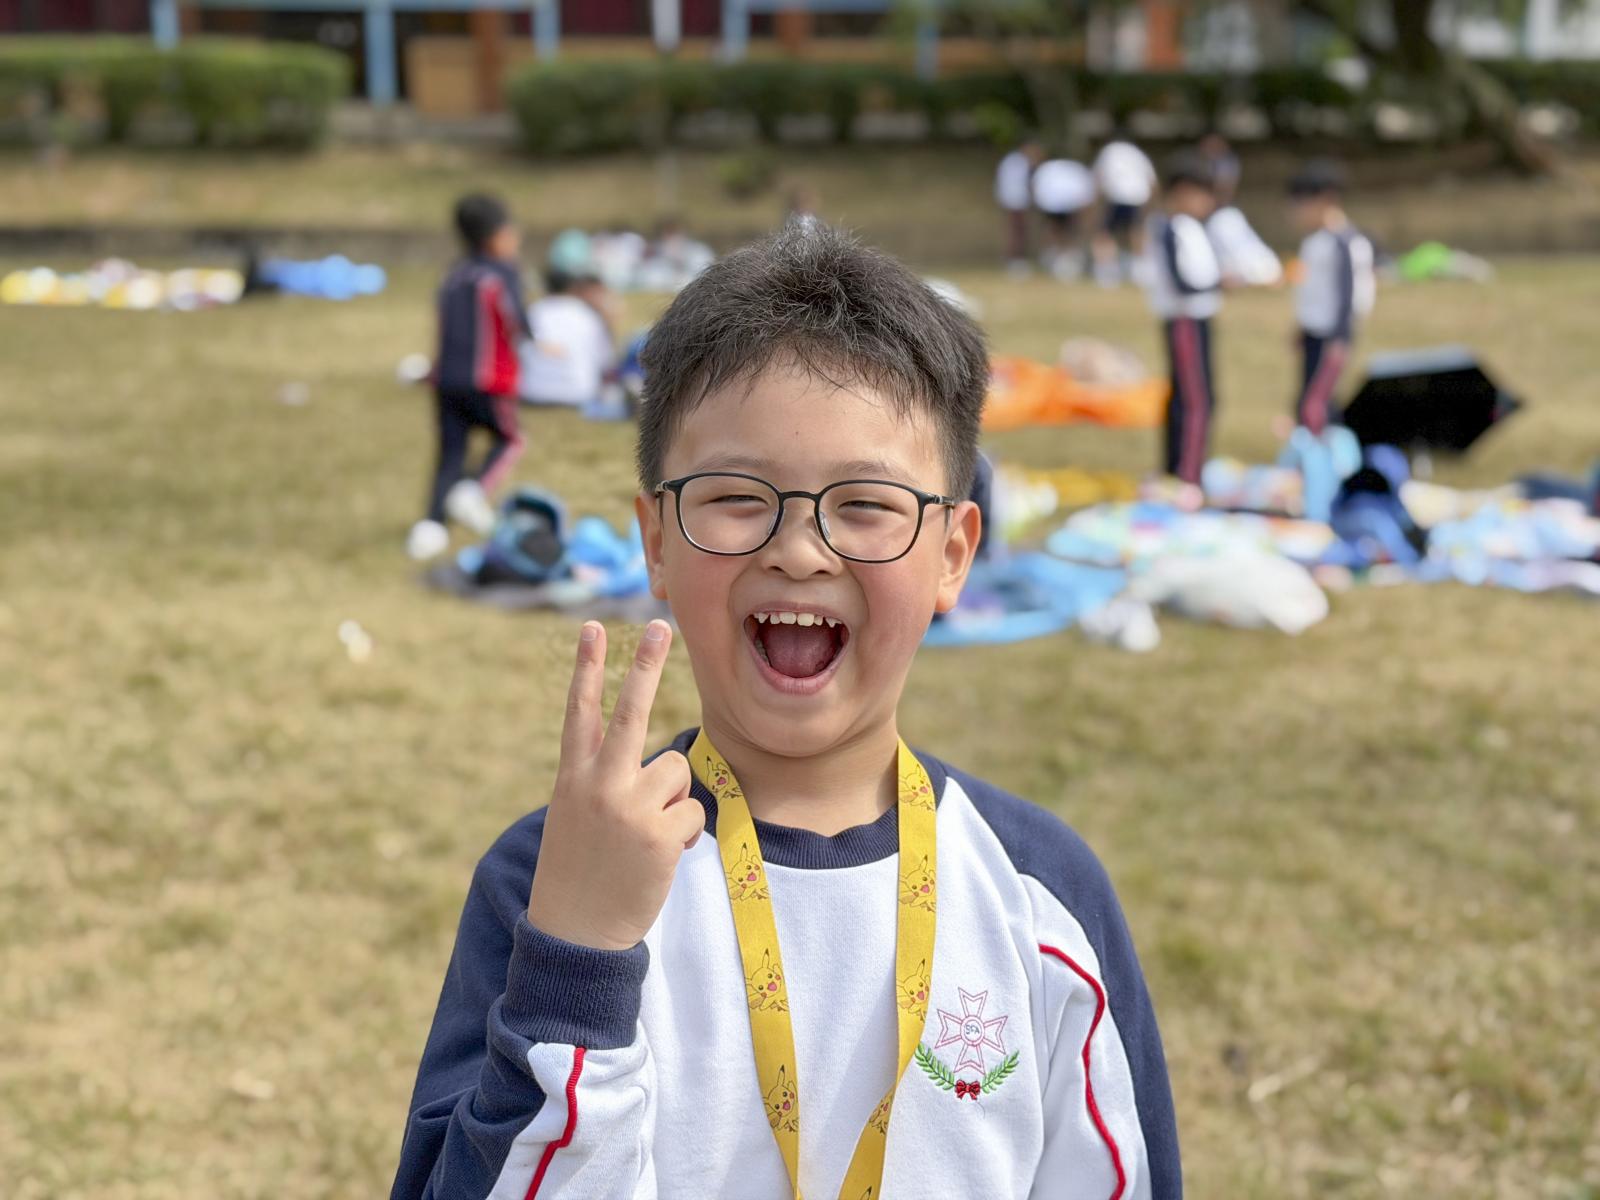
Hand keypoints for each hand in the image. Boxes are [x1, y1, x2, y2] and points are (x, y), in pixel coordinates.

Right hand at [526, 620, 702, 950]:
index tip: (595, 627)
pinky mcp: (659, 834)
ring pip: (676, 771)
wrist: (575, 932)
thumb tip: (666, 768)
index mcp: (573, 777)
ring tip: (645, 836)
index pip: (579, 712)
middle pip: (630, 712)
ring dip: (672, 802)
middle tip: (660, 625)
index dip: (588, 668)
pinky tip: (658, 858)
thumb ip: (607, 782)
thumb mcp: (577, 817)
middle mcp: (598, 784)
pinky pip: (693, 814)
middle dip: (646, 666)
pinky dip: (685, 836)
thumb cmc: (580, 872)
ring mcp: (629, 806)